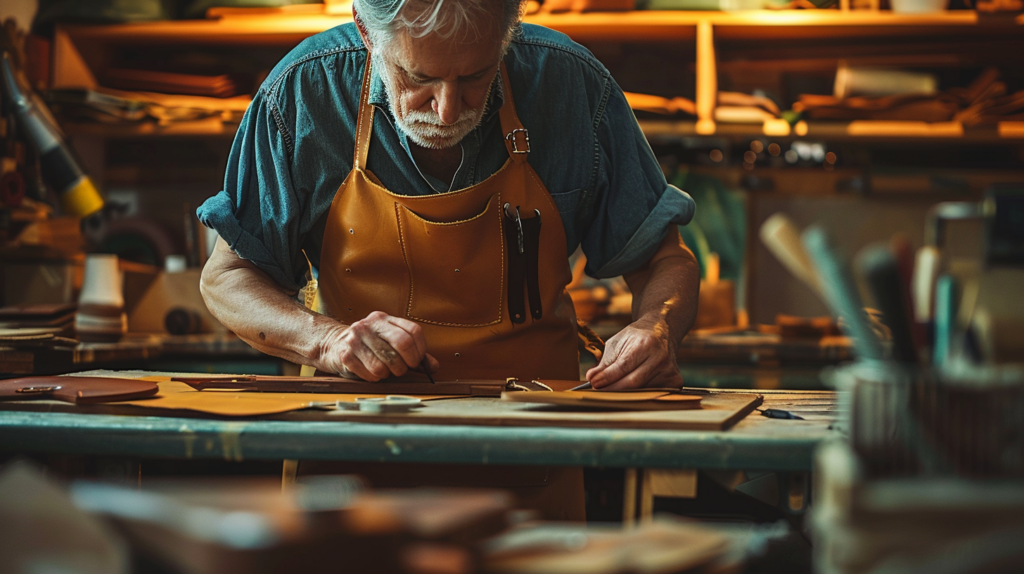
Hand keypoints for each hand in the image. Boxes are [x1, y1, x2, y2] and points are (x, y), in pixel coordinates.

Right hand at [321, 311, 438, 380]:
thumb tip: (434, 367)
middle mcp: (370, 325)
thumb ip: (413, 353)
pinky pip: (370, 373)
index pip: (413, 331)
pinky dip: (374, 378)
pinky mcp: (345, 354)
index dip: (420, 351)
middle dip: (407, 364)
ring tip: (384, 371)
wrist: (331, 344)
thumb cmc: (366, 346)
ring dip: (389, 373)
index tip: (416, 362)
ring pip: (386, 364)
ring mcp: (356, 338)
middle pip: (403, 344)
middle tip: (403, 370)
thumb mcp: (389, 343)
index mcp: (384, 319)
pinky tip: (370, 373)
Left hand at [585, 319, 682, 389]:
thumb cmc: (636, 337)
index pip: (623, 366)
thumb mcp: (617, 342)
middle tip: (598, 390)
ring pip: (641, 390)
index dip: (606, 378)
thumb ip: (605, 362)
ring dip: (624, 392)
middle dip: (612, 388)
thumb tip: (592, 378)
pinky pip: (651, 393)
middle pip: (633, 382)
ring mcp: (669, 370)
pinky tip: (632, 387)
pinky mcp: (675, 381)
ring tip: (614, 386)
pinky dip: (638, 393)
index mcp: (646, 343)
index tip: (593, 383)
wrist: (661, 330)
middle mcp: (661, 357)